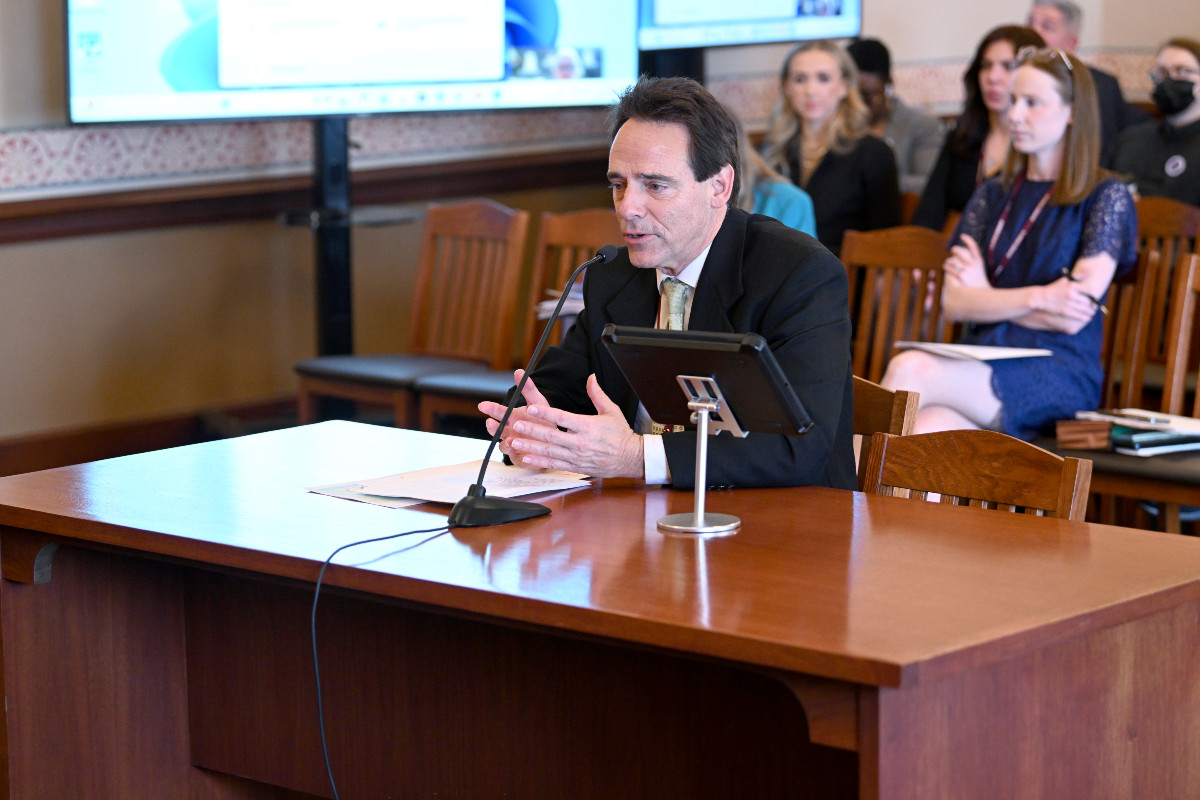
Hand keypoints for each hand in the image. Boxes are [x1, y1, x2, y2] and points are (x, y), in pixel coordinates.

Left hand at [479, 372, 643, 478]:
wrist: (630, 458)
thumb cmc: (620, 434)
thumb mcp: (611, 411)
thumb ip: (597, 394)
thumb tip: (591, 377)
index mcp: (587, 426)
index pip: (563, 418)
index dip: (546, 414)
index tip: (532, 408)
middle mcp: (580, 442)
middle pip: (552, 436)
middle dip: (532, 430)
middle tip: (517, 425)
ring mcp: (576, 456)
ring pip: (549, 452)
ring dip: (531, 447)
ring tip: (515, 442)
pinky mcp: (575, 466)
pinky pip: (554, 464)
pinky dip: (540, 462)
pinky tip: (526, 459)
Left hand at [944, 234, 988, 286]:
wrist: (982, 295)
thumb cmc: (979, 284)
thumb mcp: (979, 271)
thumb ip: (973, 263)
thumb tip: (961, 257)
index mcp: (979, 261)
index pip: (973, 246)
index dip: (967, 240)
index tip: (962, 236)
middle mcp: (973, 263)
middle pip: (960, 251)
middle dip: (955, 249)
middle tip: (952, 250)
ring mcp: (967, 269)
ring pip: (952, 259)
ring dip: (949, 260)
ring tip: (948, 262)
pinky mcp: (961, 275)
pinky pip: (949, 268)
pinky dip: (946, 266)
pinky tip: (945, 267)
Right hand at [1032, 278, 1099, 324]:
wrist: (1039, 298)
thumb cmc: (1052, 289)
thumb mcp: (1063, 280)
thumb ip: (1076, 276)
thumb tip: (1087, 270)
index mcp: (1072, 286)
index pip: (1090, 290)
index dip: (1094, 295)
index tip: (1095, 297)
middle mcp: (1071, 294)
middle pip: (1089, 301)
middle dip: (1093, 305)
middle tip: (1095, 307)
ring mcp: (1068, 303)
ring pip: (1085, 309)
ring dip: (1090, 312)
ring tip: (1092, 313)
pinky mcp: (1064, 311)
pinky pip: (1079, 316)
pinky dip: (1085, 317)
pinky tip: (1087, 318)